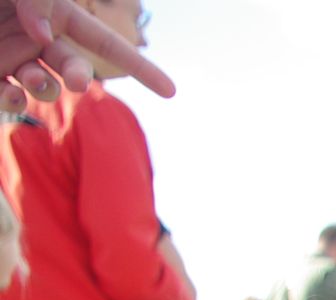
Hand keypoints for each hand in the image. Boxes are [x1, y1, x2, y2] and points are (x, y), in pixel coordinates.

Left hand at [0, 0, 174, 111]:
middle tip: (77, 82)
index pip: (106, 42)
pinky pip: (9, 100)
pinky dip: (12, 104)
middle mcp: (37, 39)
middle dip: (80, 77)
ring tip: (28, 78)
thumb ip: (37, 0)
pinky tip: (9, 95)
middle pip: (75, 69)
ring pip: (44, 87)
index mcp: (55, 13)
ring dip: (43, 88)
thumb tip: (44, 35)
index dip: (140, 67)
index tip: (170, 91)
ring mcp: (13, 59)